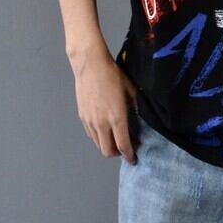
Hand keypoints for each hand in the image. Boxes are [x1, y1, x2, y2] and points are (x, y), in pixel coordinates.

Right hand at [69, 43, 138, 162]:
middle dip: (117, 154)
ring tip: (114, 140)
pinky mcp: (82, 116)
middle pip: (108, 151)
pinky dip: (98, 137)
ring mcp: (90, 121)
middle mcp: (102, 123)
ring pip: (98, 145)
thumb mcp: (130, 91)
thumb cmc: (111, 74)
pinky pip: (90, 134)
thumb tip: (140, 118)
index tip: (133, 158)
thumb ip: (136, 108)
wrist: (90, 65)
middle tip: (124, 150)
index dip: (129, 155)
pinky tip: (104, 130)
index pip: (123, 146)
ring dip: (107, 146)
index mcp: (117, 118)